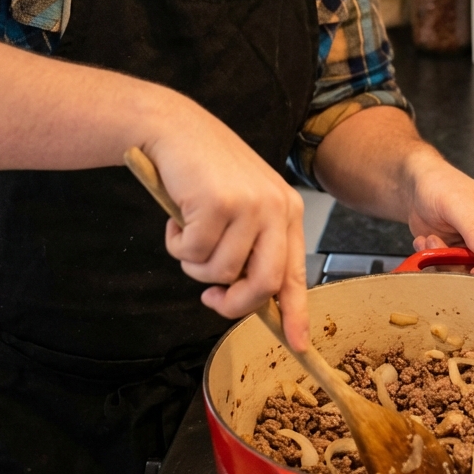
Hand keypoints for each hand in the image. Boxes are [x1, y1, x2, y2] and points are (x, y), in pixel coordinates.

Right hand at [143, 106, 309, 350]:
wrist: (175, 129)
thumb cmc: (205, 172)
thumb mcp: (243, 205)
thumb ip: (251, 245)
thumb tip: (247, 298)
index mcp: (288, 210)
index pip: (296, 272)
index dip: (296, 313)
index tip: (299, 345)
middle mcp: (276, 207)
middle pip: (264, 285)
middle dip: (233, 305)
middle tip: (209, 300)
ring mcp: (249, 205)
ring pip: (221, 273)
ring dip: (194, 264)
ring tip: (187, 232)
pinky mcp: (218, 204)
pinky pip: (193, 254)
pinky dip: (176, 244)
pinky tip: (176, 218)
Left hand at [403, 146, 473, 280]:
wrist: (416, 185)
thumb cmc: (441, 183)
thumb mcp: (458, 203)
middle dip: (468, 270)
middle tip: (447, 254)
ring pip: (469, 277)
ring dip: (446, 263)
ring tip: (432, 240)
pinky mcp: (456, 257)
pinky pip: (450, 272)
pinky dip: (434, 262)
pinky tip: (426, 241)